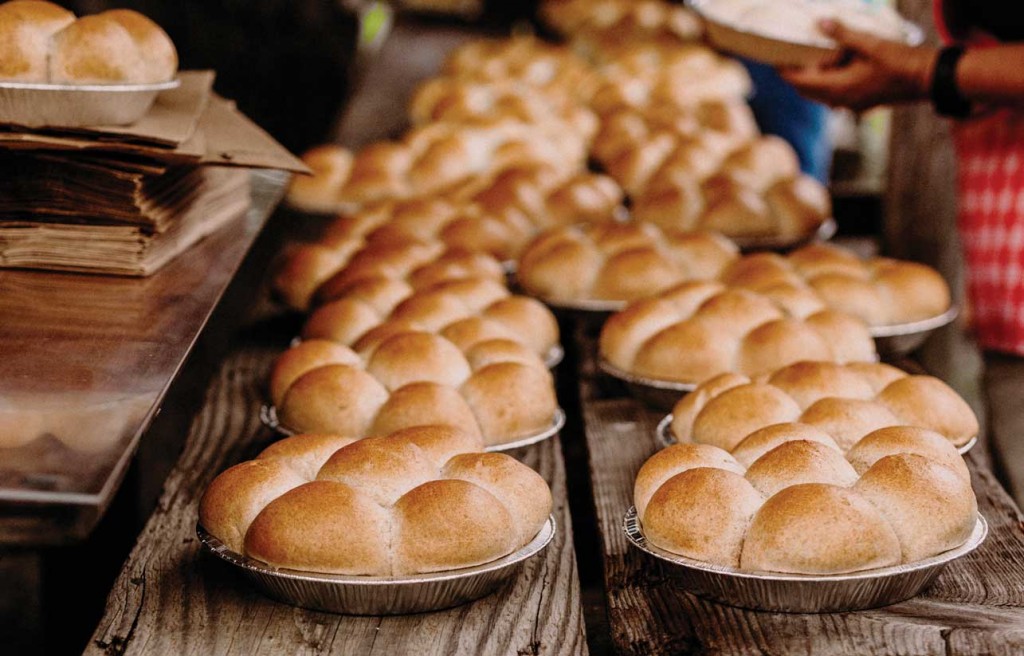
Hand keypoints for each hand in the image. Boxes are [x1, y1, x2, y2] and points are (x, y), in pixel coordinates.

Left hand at [780, 19, 937, 110]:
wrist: (930, 80)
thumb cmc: (902, 62)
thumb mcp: (872, 44)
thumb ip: (845, 35)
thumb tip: (821, 22)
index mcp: (839, 89)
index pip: (801, 83)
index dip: (786, 72)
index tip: (775, 60)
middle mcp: (842, 101)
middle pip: (808, 91)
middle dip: (796, 76)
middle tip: (787, 58)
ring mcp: (853, 104)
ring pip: (822, 94)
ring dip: (814, 79)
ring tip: (809, 59)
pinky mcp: (863, 102)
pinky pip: (837, 94)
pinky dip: (830, 81)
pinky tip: (834, 65)